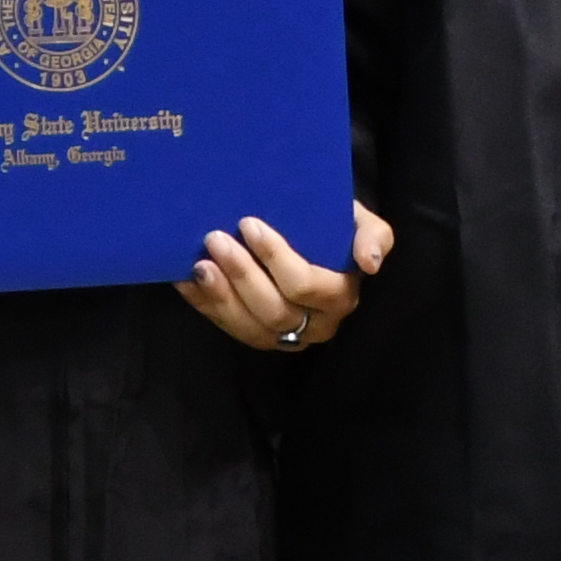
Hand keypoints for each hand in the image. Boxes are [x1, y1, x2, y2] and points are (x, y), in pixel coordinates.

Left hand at [179, 202, 390, 352]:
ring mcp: (284, 337)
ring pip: (250, 327)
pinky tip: (186, 280)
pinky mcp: (257, 337)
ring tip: (200, 264)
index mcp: (340, 296)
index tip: (248, 224)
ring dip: (221, 296)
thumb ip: (373, 236)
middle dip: (241, 274)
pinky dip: (205, 305)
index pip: (304, 284)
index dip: (274, 257)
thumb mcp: (361, 223)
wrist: (316, 243)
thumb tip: (369, 262)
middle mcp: (316, 325)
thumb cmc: (336, 229)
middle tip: (215, 238)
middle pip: (274, 309)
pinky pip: (229, 328)